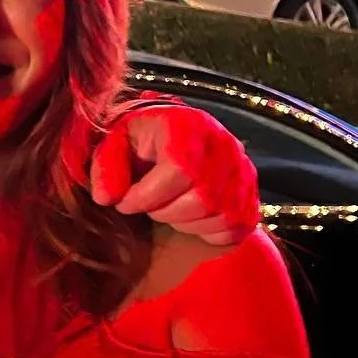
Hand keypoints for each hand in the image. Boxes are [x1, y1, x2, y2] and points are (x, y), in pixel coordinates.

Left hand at [90, 103, 258, 245]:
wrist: (174, 140)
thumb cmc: (142, 142)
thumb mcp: (115, 142)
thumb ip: (106, 165)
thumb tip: (107, 198)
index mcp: (191, 125)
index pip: (180, 170)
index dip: (146, 196)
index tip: (125, 202)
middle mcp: (226, 146)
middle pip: (201, 200)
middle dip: (163, 211)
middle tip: (148, 203)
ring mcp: (244, 174)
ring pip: (217, 217)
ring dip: (182, 221)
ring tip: (168, 205)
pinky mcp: (252, 199)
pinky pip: (231, 230)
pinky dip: (204, 231)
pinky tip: (188, 215)